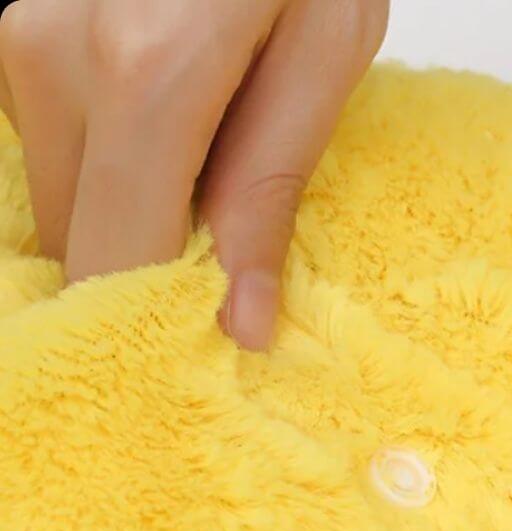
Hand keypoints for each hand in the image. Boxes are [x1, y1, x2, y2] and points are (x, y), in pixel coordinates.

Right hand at [0, 0, 387, 348]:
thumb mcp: (326, 50)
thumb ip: (270, 189)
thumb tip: (244, 320)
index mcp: (146, 76)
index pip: (118, 258)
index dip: (149, 327)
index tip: (194, 363)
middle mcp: (46, 52)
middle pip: (78, 234)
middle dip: (144, 265)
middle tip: (221, 267)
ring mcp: (13, 29)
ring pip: (53, 189)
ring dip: (125, 206)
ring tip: (201, 172)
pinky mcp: (11, 20)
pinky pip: (47, 136)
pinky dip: (103, 160)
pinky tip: (162, 134)